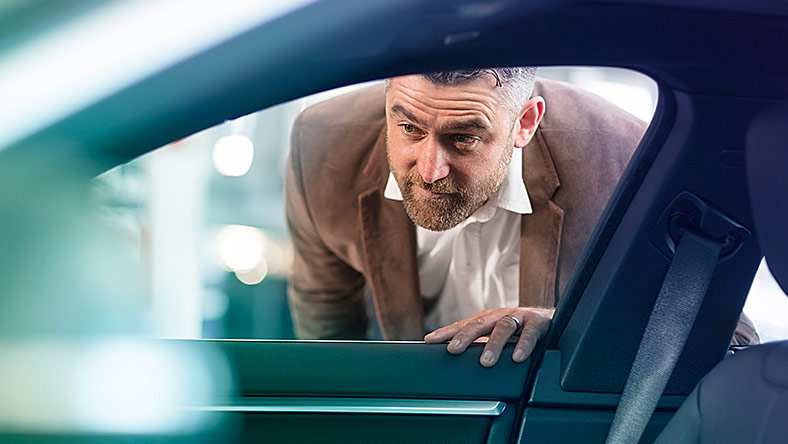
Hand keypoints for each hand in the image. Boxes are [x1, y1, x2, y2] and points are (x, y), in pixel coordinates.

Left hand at [424, 307, 553, 366]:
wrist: (550, 320)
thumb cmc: (519, 331)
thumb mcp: (496, 336)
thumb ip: (479, 346)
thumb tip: (457, 361)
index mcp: (487, 319)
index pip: (462, 325)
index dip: (445, 332)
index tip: (430, 341)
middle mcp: (500, 316)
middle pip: (479, 324)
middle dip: (464, 337)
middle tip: (453, 350)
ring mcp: (518, 317)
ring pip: (503, 328)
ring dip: (494, 344)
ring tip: (486, 361)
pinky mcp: (538, 322)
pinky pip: (530, 334)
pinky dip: (524, 345)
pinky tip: (517, 357)